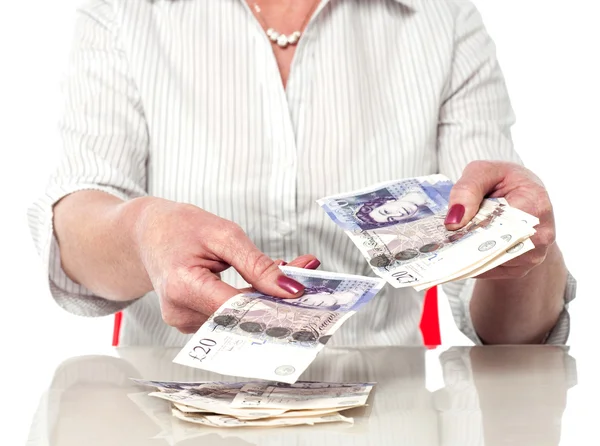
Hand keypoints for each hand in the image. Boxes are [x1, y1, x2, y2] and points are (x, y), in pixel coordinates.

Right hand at [132, 198, 319, 333]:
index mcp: (182, 287)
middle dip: (277, 297)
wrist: (147, 234)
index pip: (239, 307)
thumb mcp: (222, 234)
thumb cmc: (179, 228)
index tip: (303, 292)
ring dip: (265, 298)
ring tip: (280, 271)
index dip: (274, 303)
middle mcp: (180, 313)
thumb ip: (257, 264)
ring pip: (239, 318)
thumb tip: (290, 288)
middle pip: (242, 316)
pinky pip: (229, 317)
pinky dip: (249, 301)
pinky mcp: (191, 323)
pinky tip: (259, 284)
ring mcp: (184, 322)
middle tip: (303, 272)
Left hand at [444, 161, 555, 278]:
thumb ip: (468, 189)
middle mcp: (539, 235)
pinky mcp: (519, 269)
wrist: (522, 199)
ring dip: (466, 255)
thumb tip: (454, 221)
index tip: (452, 226)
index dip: (475, 225)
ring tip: (444, 246)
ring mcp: (531, 256)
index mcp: (536, 203)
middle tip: (439, 241)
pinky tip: (454, 253)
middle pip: (496, 246)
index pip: (504, 221)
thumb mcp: (484, 172)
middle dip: (466, 243)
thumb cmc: (505, 181)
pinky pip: (489, 270)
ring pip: (490, 262)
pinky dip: (469, 263)